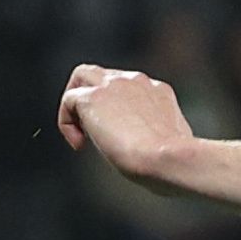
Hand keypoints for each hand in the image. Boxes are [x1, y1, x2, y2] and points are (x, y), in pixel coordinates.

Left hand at [56, 64, 198, 181]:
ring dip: (77, 104)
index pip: (130, 89)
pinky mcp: (93, 97)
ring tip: (81, 134)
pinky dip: (66, 123)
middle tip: (96, 132)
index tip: (120, 136)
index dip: (118, 111)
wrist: (168, 159)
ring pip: (83, 76)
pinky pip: (68, 100)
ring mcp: (114, 85)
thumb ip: (158, 136)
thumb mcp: (172, 145)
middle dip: (96, 99)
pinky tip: (79, 145)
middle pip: (105, 76)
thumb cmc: (174, 163)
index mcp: (159, 93)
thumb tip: (148, 149)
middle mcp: (138, 82)